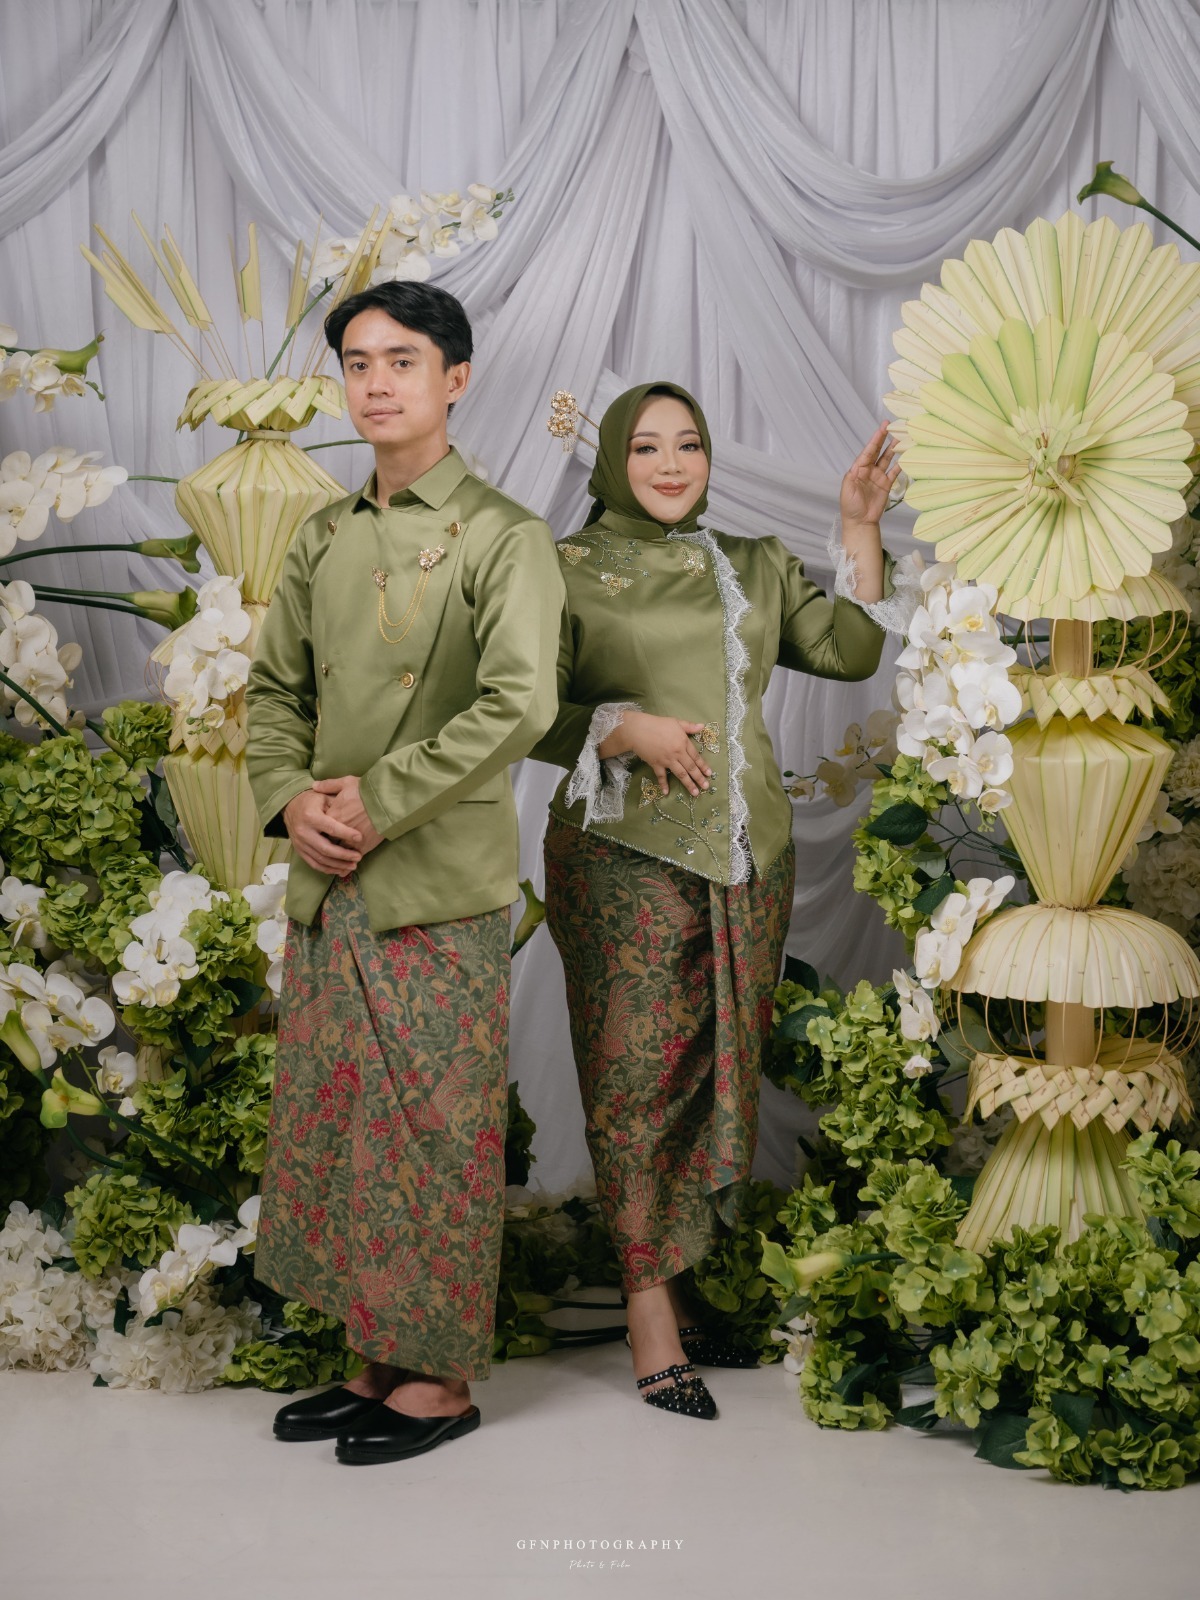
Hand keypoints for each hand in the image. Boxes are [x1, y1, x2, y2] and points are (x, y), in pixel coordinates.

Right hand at [283, 788, 363, 876]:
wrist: (290, 806)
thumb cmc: (312, 800)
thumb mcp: (324, 796)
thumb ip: (338, 804)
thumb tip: (355, 813)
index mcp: (310, 816)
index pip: (331, 828)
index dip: (346, 834)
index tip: (360, 837)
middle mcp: (303, 832)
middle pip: (325, 848)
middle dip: (344, 855)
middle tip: (359, 856)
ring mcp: (300, 843)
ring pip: (321, 859)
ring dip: (338, 865)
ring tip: (353, 865)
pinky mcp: (299, 851)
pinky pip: (314, 864)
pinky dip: (328, 869)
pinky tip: (341, 870)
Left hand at [311, 775, 384, 855]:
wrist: (386, 802)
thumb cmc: (367, 791)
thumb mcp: (346, 782)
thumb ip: (329, 785)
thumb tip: (314, 785)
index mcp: (332, 815)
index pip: (321, 827)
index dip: (322, 828)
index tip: (323, 828)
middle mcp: (338, 831)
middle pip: (328, 841)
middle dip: (328, 843)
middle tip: (329, 845)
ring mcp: (350, 840)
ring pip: (339, 851)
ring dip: (339, 855)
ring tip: (341, 858)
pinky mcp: (362, 846)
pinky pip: (352, 857)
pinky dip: (350, 860)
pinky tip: (351, 862)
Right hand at [598, 711, 712, 797]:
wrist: (638, 730)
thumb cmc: (657, 724)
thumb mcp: (676, 722)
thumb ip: (689, 726)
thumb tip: (702, 726)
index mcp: (683, 743)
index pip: (696, 756)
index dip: (703, 766)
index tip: (709, 774)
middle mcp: (677, 753)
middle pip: (691, 768)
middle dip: (699, 778)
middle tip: (706, 787)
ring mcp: (667, 760)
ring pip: (681, 774)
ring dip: (688, 784)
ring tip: (695, 793)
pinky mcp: (656, 764)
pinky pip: (661, 776)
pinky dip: (664, 784)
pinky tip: (666, 793)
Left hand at [840, 421, 900, 528]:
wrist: (860, 522)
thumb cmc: (850, 506)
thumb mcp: (848, 489)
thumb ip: (854, 475)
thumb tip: (860, 464)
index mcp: (858, 469)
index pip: (868, 451)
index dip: (876, 439)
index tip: (883, 427)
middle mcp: (868, 470)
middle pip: (878, 451)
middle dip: (884, 438)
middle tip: (892, 425)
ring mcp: (878, 477)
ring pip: (887, 459)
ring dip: (893, 449)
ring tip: (901, 437)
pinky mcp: (886, 485)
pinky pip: (894, 472)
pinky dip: (901, 464)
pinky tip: (906, 456)